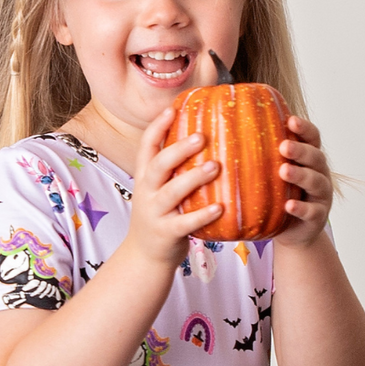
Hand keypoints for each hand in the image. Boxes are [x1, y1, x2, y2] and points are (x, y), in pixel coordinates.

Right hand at [126, 109, 221, 268]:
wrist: (145, 257)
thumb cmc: (161, 216)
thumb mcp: (159, 190)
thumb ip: (174, 170)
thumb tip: (205, 138)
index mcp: (145, 178)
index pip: (146, 147)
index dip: (157, 127)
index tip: (172, 108)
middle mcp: (146, 193)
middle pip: (158, 165)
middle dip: (178, 149)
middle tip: (201, 136)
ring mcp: (154, 214)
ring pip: (171, 192)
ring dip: (192, 178)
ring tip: (214, 166)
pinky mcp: (166, 234)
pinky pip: (184, 223)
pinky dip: (202, 215)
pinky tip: (220, 207)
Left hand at [274, 117, 334, 248]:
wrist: (293, 232)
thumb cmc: (278, 197)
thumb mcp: (271, 175)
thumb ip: (261, 156)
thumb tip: (224, 134)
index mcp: (309, 159)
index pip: (312, 138)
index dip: (304, 128)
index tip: (290, 120)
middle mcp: (319, 174)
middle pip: (315, 157)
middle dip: (300, 151)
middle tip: (283, 146)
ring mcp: (321, 196)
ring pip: (316, 182)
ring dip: (301, 175)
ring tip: (284, 171)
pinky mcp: (318, 217)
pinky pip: (312, 211)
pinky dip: (301, 208)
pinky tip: (289, 205)